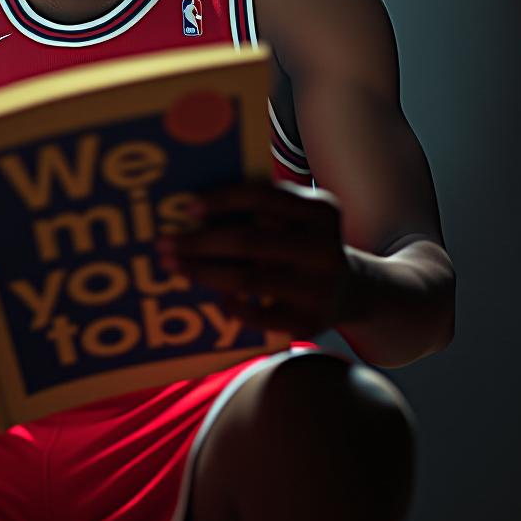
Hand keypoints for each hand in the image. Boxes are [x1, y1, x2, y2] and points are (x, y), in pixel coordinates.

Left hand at [156, 180, 365, 337]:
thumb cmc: (307, 243)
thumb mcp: (301, 217)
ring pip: (246, 279)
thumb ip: (264, 207)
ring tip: (174, 266)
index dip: (222, 200)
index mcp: (321, 212)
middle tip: (163, 244)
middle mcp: (324, 248)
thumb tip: (194, 208)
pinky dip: (231, 305)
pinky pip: (257, 315)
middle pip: (247, 240)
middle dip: (198, 242)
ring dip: (202, 272)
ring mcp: (319, 288)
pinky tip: (215, 297)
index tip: (187, 207)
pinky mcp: (309, 322)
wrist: (358, 291)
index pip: (264, 197)